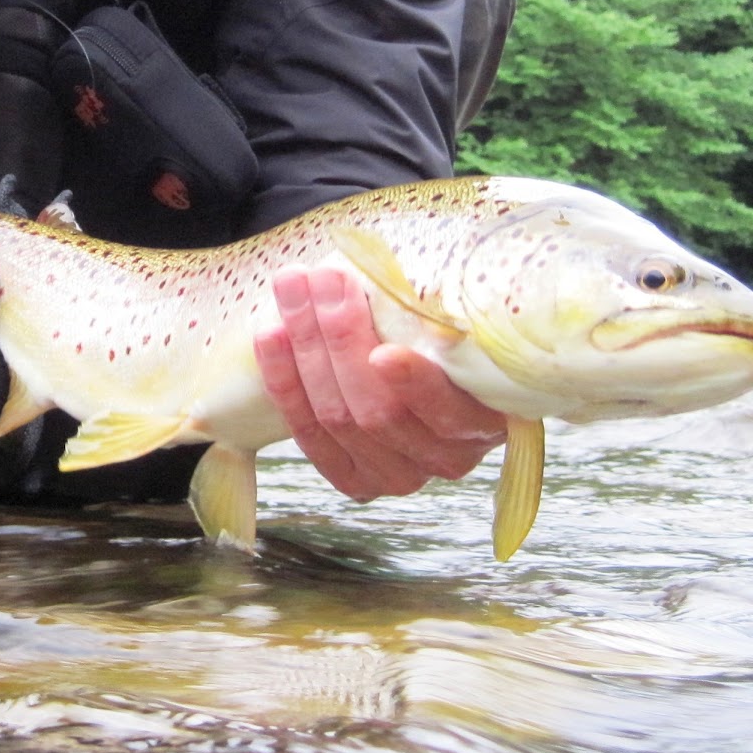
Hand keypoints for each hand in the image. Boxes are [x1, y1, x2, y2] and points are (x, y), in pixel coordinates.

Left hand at [253, 265, 505, 500]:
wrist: (427, 383)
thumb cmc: (443, 339)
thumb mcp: (451, 322)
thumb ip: (429, 309)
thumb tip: (384, 272)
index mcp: (482, 421)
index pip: (444, 409)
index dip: (413, 384)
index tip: (383, 352)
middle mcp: (444, 459)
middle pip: (377, 409)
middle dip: (341, 337)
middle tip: (322, 278)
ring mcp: (397, 476)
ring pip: (336, 416)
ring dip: (306, 346)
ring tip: (292, 288)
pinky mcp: (354, 480)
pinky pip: (307, 433)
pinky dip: (284, 380)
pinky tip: (270, 334)